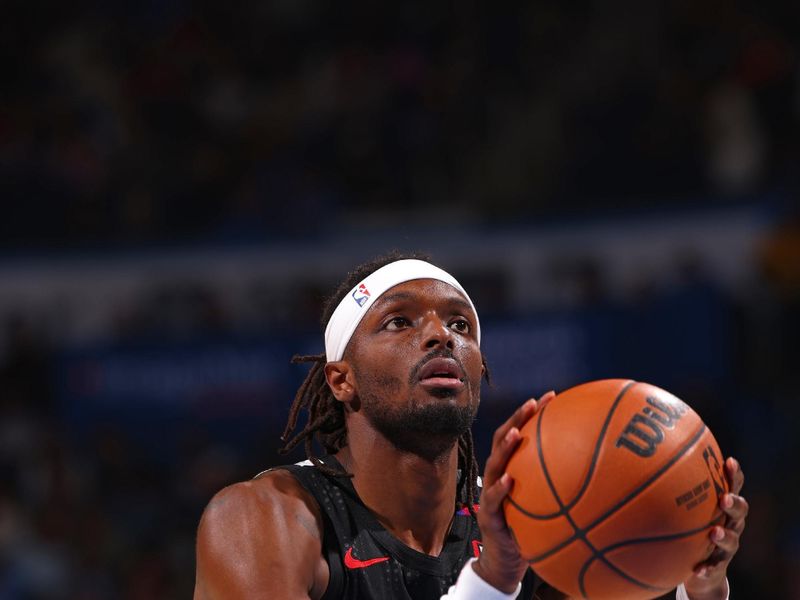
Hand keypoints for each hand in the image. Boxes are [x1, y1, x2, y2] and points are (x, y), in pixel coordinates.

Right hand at [473, 391, 556, 592]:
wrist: (508, 563)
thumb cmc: (532, 533)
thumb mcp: (551, 509)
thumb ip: (568, 492)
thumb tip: (610, 479)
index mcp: (514, 470)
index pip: (520, 433)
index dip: (533, 414)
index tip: (553, 395)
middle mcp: (500, 476)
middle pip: (503, 439)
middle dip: (517, 418)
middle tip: (533, 402)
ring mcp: (491, 494)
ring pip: (494, 464)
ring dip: (504, 447)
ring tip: (516, 433)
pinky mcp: (488, 516)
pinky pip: (493, 499)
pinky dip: (501, 489)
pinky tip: (511, 481)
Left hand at [683, 457, 747, 599]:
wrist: (702, 570)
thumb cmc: (692, 529)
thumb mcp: (686, 510)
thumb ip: (673, 490)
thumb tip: (644, 466)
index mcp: (722, 507)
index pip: (733, 487)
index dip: (734, 475)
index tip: (729, 461)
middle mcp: (730, 524)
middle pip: (740, 511)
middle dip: (734, 503)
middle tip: (725, 499)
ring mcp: (727, 546)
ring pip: (732, 540)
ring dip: (724, 536)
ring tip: (714, 533)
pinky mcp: (719, 567)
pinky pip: (715, 568)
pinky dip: (708, 568)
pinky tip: (698, 569)